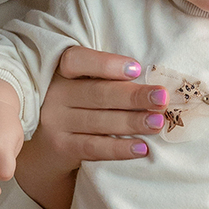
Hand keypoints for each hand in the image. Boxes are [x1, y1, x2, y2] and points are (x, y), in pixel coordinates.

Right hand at [14, 47, 169, 208]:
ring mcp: (55, 122)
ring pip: (99, 121)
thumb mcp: (82, 87)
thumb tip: (153, 83)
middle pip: (98, 93)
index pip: (76, 60)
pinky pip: (94, 147)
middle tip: (162, 98)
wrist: (46, 148)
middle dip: (134, 96)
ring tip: (158, 122)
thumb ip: (107, 80)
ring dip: (132, 122)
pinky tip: (142, 148)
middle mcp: (55, 95)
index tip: (137, 69)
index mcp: (61, 72)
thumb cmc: (77, 108)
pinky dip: (120, 148)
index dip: (106, 64)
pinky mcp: (61, 147)